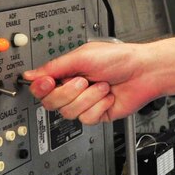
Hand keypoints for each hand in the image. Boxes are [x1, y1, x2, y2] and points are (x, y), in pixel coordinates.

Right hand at [23, 42, 159, 123]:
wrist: (144, 72)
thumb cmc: (119, 59)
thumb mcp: (83, 56)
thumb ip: (55, 66)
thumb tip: (30, 75)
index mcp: (67, 72)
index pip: (41, 87)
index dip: (41, 87)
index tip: (48, 82)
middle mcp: (74, 89)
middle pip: (51, 103)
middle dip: (70, 92)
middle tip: (85, 80)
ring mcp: (85, 103)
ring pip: (69, 113)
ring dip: (89, 98)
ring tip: (103, 86)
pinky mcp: (96, 115)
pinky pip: (86, 119)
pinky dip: (99, 106)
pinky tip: (108, 97)